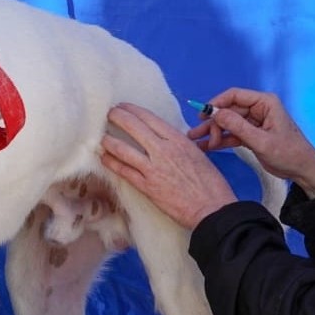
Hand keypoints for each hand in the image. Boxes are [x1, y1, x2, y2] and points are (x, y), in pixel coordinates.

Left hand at [100, 103, 238, 230]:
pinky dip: (111, 162)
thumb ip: (178, 145)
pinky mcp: (147, 187)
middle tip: (109, 114)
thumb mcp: (197, 154)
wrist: (212, 208)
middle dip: (117, 117)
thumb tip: (163, 140)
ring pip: (122, 148)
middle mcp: (163, 149)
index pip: (149, 117)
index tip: (124, 107)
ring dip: (108, 141)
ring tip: (101, 137)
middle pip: (133, 127)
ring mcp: (153, 168)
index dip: (132, 110)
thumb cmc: (210, 183)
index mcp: (177, 139)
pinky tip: (104, 158)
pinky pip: (123, 171)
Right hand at [188, 87, 314, 197]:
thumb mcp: (261, 141)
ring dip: (214, 132)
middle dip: (213, 123)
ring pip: (228, 123)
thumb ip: (238, 127)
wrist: (302, 170)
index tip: (202, 115)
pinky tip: (207, 147)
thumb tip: (216, 114)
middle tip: (198, 136)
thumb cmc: (288, 153)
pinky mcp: (252, 135)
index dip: (217, 103)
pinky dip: (221, 140)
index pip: (235, 95)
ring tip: (196, 141)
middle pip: (229, 110)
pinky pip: (232, 134)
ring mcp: (254, 122)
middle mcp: (258, 109)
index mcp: (265, 103)